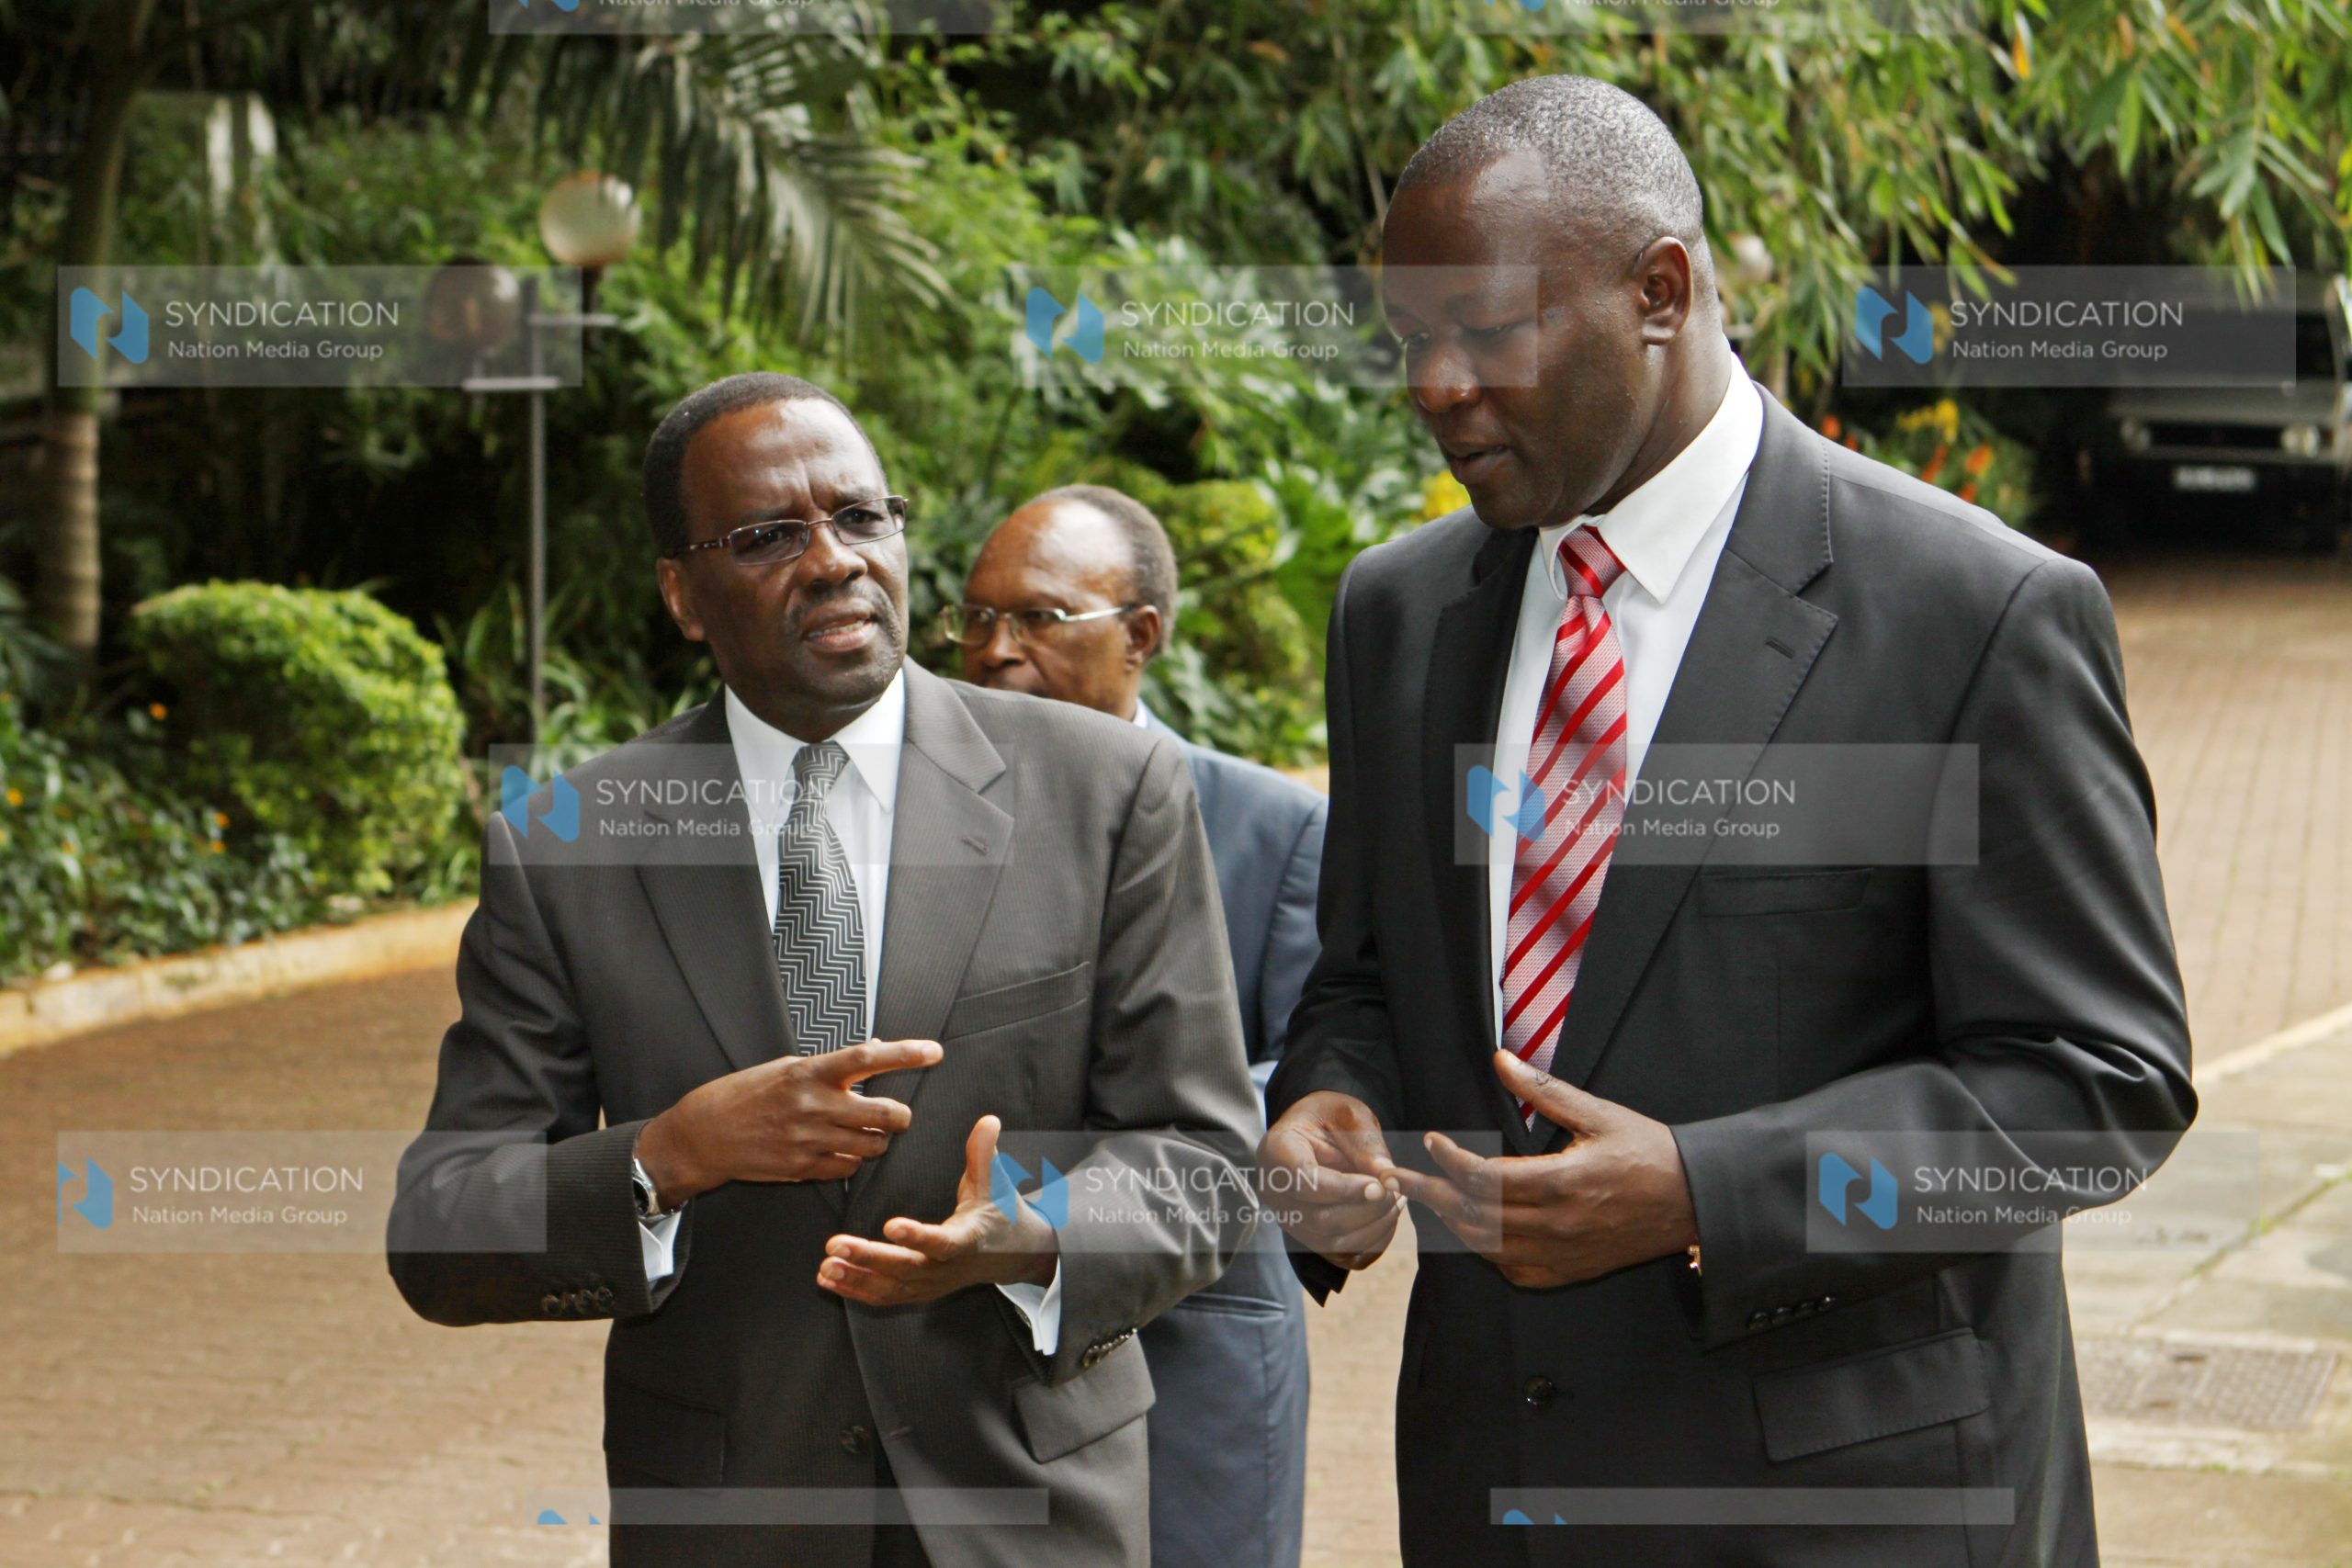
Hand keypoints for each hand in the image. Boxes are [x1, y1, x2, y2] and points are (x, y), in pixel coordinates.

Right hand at [635, 1038, 941, 1204]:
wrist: (703, 1135)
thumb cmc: (745, 1094)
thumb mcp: (786, 1068)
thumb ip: (830, 1065)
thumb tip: (874, 1049)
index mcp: (809, 1072)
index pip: (869, 1058)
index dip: (906, 1055)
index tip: (934, 1051)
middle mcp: (815, 1106)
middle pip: (887, 1114)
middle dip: (900, 1115)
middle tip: (895, 1113)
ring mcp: (810, 1141)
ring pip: (873, 1146)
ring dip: (877, 1140)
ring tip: (862, 1132)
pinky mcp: (804, 1169)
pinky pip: (849, 1169)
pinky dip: (852, 1161)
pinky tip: (838, 1151)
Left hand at [816, 1114, 1058, 1306]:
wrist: (1011, 1256)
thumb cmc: (999, 1215)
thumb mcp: (995, 1185)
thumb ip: (984, 1155)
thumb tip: (988, 1119)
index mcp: (966, 1241)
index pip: (941, 1242)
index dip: (917, 1236)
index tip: (890, 1225)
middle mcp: (945, 1269)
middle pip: (904, 1269)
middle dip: (868, 1258)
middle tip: (835, 1245)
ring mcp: (930, 1284)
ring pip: (889, 1288)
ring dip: (855, 1278)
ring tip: (826, 1264)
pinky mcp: (917, 1292)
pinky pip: (883, 1297)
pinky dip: (855, 1290)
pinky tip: (827, 1279)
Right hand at [1257, 1090, 1405, 1270]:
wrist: (1317, 1131)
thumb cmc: (1331, 1117)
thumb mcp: (1349, 1115)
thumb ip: (1366, 1145)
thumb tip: (1387, 1179)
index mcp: (1277, 1151)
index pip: (1306, 1181)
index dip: (1346, 1189)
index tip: (1380, 1185)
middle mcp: (1274, 1191)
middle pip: (1320, 1219)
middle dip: (1367, 1210)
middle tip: (1396, 1193)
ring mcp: (1288, 1220)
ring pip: (1332, 1243)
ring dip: (1373, 1228)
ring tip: (1396, 1203)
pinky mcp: (1307, 1237)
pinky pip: (1341, 1256)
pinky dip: (1370, 1243)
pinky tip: (1386, 1219)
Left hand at [1389, 1051, 1696, 1289]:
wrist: (1695, 1202)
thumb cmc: (1649, 1152)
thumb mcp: (1599, 1113)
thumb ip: (1543, 1089)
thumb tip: (1500, 1059)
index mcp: (1561, 1182)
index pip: (1483, 1176)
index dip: (1449, 1159)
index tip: (1431, 1140)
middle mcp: (1556, 1224)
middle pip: (1473, 1214)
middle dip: (1430, 1194)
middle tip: (1398, 1177)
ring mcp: (1562, 1254)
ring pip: (1486, 1246)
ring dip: (1452, 1223)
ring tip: (1427, 1200)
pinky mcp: (1569, 1272)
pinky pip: (1513, 1270)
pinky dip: (1485, 1251)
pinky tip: (1472, 1231)